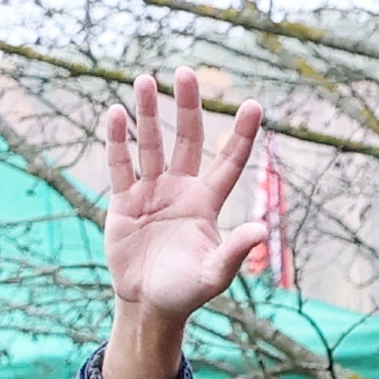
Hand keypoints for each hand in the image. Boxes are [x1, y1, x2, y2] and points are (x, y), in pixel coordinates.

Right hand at [95, 70, 270, 378]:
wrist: (147, 305)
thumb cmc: (186, 291)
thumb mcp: (213, 274)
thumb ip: (235, 251)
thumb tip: (263, 230)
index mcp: (207, 201)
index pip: (229, 161)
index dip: (242, 134)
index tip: (255, 104)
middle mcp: (181, 188)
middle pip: (187, 139)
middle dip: (187, 107)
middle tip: (185, 73)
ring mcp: (151, 192)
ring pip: (151, 144)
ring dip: (149, 113)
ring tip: (145, 80)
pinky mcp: (123, 202)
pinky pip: (121, 166)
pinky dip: (117, 141)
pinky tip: (115, 114)